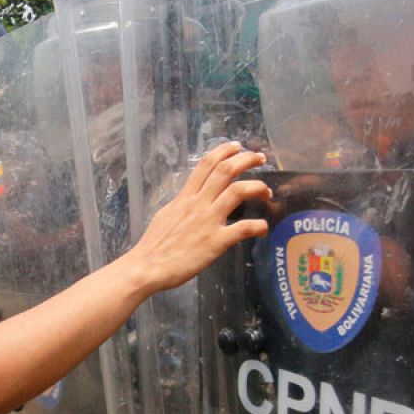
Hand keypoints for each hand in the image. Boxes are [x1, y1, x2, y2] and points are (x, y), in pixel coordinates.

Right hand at [120, 141, 270, 294]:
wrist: (147, 267)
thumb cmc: (154, 245)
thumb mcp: (166, 215)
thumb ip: (182, 205)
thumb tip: (191, 200)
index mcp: (185, 197)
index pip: (206, 165)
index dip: (224, 151)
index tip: (237, 147)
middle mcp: (198, 204)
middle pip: (225, 170)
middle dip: (246, 160)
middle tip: (260, 159)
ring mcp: (208, 221)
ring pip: (237, 191)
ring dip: (257, 187)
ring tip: (267, 191)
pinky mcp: (216, 242)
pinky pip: (242, 228)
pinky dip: (258, 226)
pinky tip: (263, 229)